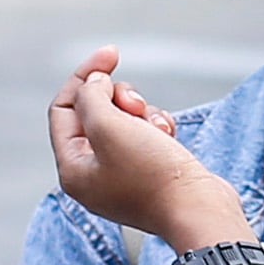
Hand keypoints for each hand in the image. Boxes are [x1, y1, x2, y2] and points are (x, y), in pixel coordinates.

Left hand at [49, 49, 236, 243]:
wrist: (201, 209)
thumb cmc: (153, 174)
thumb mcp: (109, 127)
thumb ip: (91, 97)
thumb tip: (93, 83)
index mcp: (72, 169)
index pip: (63, 109)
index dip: (84, 77)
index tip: (111, 55)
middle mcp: (92, 175)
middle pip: (93, 113)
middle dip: (118, 98)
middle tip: (136, 105)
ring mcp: (121, 176)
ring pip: (123, 121)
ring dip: (142, 112)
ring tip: (158, 128)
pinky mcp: (149, 174)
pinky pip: (145, 135)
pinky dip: (157, 127)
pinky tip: (169, 136)